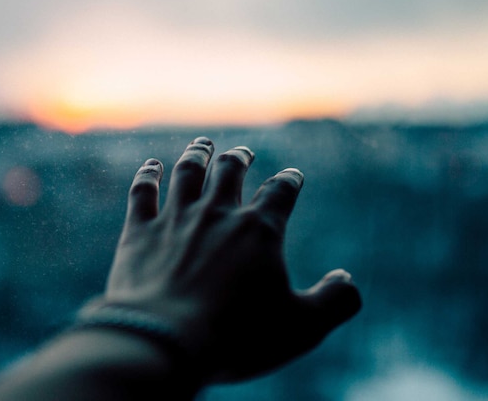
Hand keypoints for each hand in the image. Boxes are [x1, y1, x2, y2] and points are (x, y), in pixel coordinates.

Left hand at [98, 137, 360, 382]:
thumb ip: (335, 301)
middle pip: (230, 172)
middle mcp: (217, 213)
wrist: (164, 342)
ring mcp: (175, 219)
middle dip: (239, 158)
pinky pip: (143, 192)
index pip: (280, 192)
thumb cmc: (237, 338)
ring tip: (203, 146)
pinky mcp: (139, 233)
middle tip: (243, 152)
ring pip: (187, 172)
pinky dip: (147, 175)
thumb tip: (348, 281)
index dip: (289, 181)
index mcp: (260, 230)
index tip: (292, 175)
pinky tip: (150, 166)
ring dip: (197, 155)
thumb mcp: (302, 327)